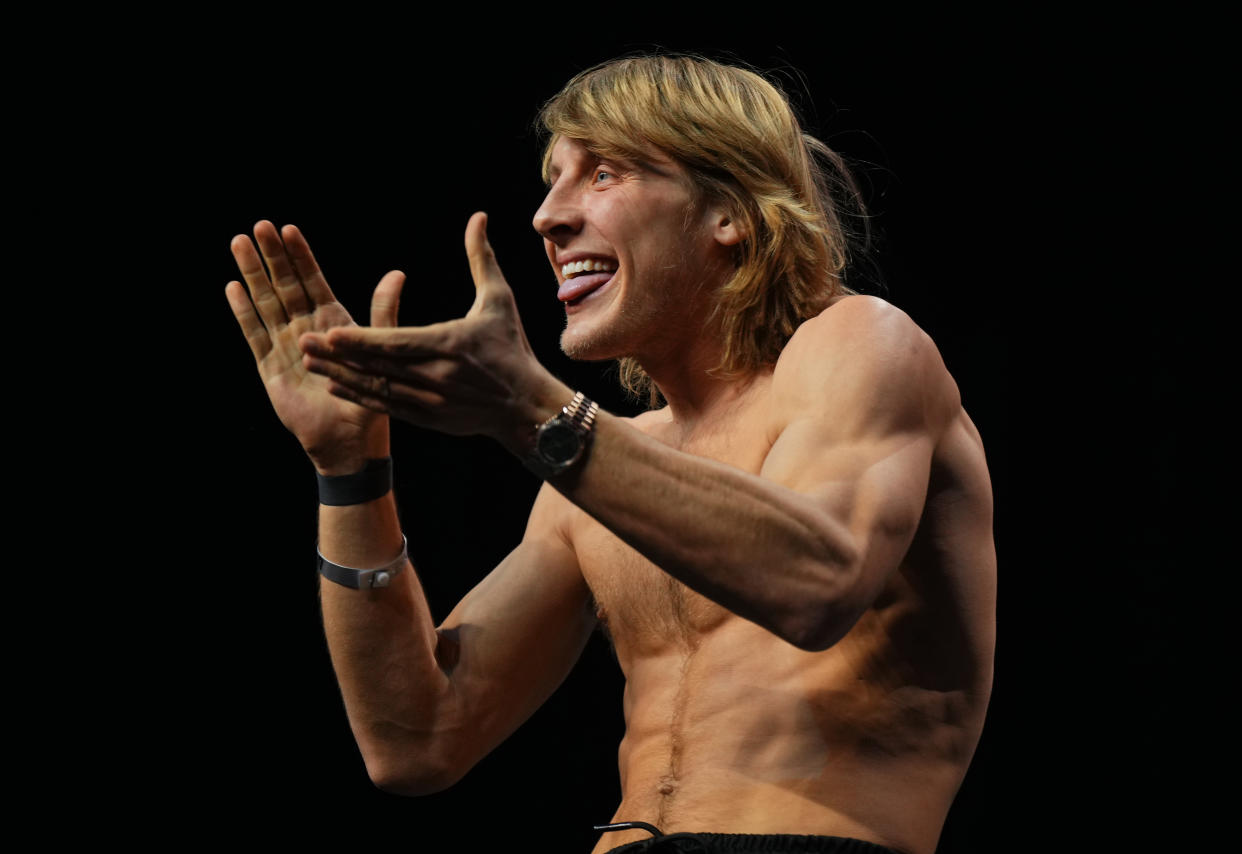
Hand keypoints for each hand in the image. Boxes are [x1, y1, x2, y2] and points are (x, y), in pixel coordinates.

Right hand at [225, 220, 404, 473]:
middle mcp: (307, 328)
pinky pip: (254, 334)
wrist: (349, 439)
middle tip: (259, 225)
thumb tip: (397, 272)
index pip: (313, 280)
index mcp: (334, 321)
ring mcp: (286, 345)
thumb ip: (383, 311)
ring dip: (253, 274)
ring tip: (239, 243)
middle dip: (272, 255)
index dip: (301, 255)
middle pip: (285, 285)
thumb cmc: (372, 398)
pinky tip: (233, 288)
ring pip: (266, 302)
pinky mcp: (270, 367)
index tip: (288, 228)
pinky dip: (244, 312)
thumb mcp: (381, 350)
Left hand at [300, 213, 569, 454]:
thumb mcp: (499, 301)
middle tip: (302, 341)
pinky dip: (359, 396)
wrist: (527, 407)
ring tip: (309, 362)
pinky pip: (386, 407)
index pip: (397, 343)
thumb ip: (481, 259)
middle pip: (378, 367)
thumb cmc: (512, 349)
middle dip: (338, 356)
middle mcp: (435, 377)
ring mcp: (430, 402)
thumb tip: (477, 217)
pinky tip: (336, 385)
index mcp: (449, 346)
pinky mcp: (428, 419)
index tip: (330, 331)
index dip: (361, 340)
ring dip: (340, 376)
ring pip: (377, 389)